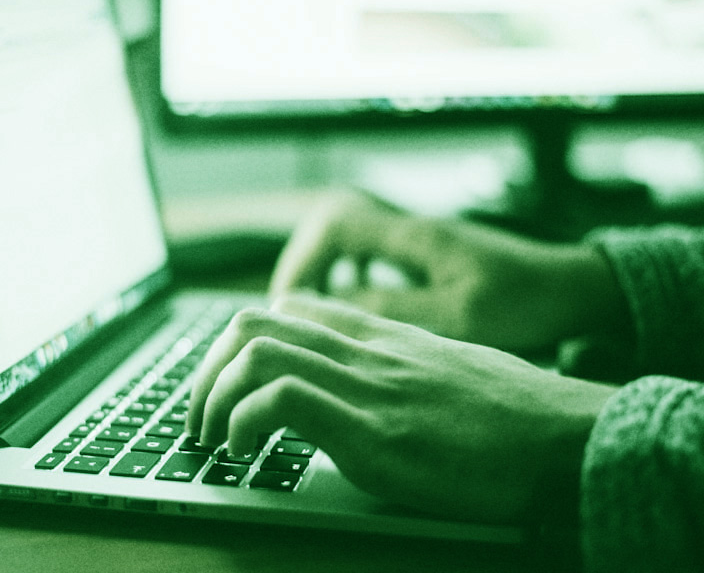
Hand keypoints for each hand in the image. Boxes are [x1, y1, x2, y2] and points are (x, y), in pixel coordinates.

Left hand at [187, 293, 616, 522]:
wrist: (562, 435)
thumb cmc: (508, 412)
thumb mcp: (441, 371)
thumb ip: (392, 368)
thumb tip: (356, 388)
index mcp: (378, 336)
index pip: (287, 309)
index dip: (239, 343)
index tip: (226, 383)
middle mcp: (364, 351)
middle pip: (253, 323)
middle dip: (206, 369)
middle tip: (199, 415)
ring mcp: (366, 387)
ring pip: (256, 352)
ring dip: (212, 396)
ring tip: (211, 437)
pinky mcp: (373, 432)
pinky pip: (281, 400)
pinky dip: (243, 422)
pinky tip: (244, 452)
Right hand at [270, 191, 624, 351]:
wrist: (573, 288)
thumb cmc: (526, 302)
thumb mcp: (458, 317)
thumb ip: (393, 309)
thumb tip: (333, 307)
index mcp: (415, 237)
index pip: (335, 225)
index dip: (304, 261)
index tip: (292, 303)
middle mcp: (412, 229)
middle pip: (332, 225)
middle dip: (305, 264)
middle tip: (293, 308)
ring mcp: (420, 239)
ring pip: (350, 238)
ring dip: (326, 269)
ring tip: (315, 309)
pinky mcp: (428, 254)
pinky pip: (372, 253)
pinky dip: (352, 274)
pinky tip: (356, 304)